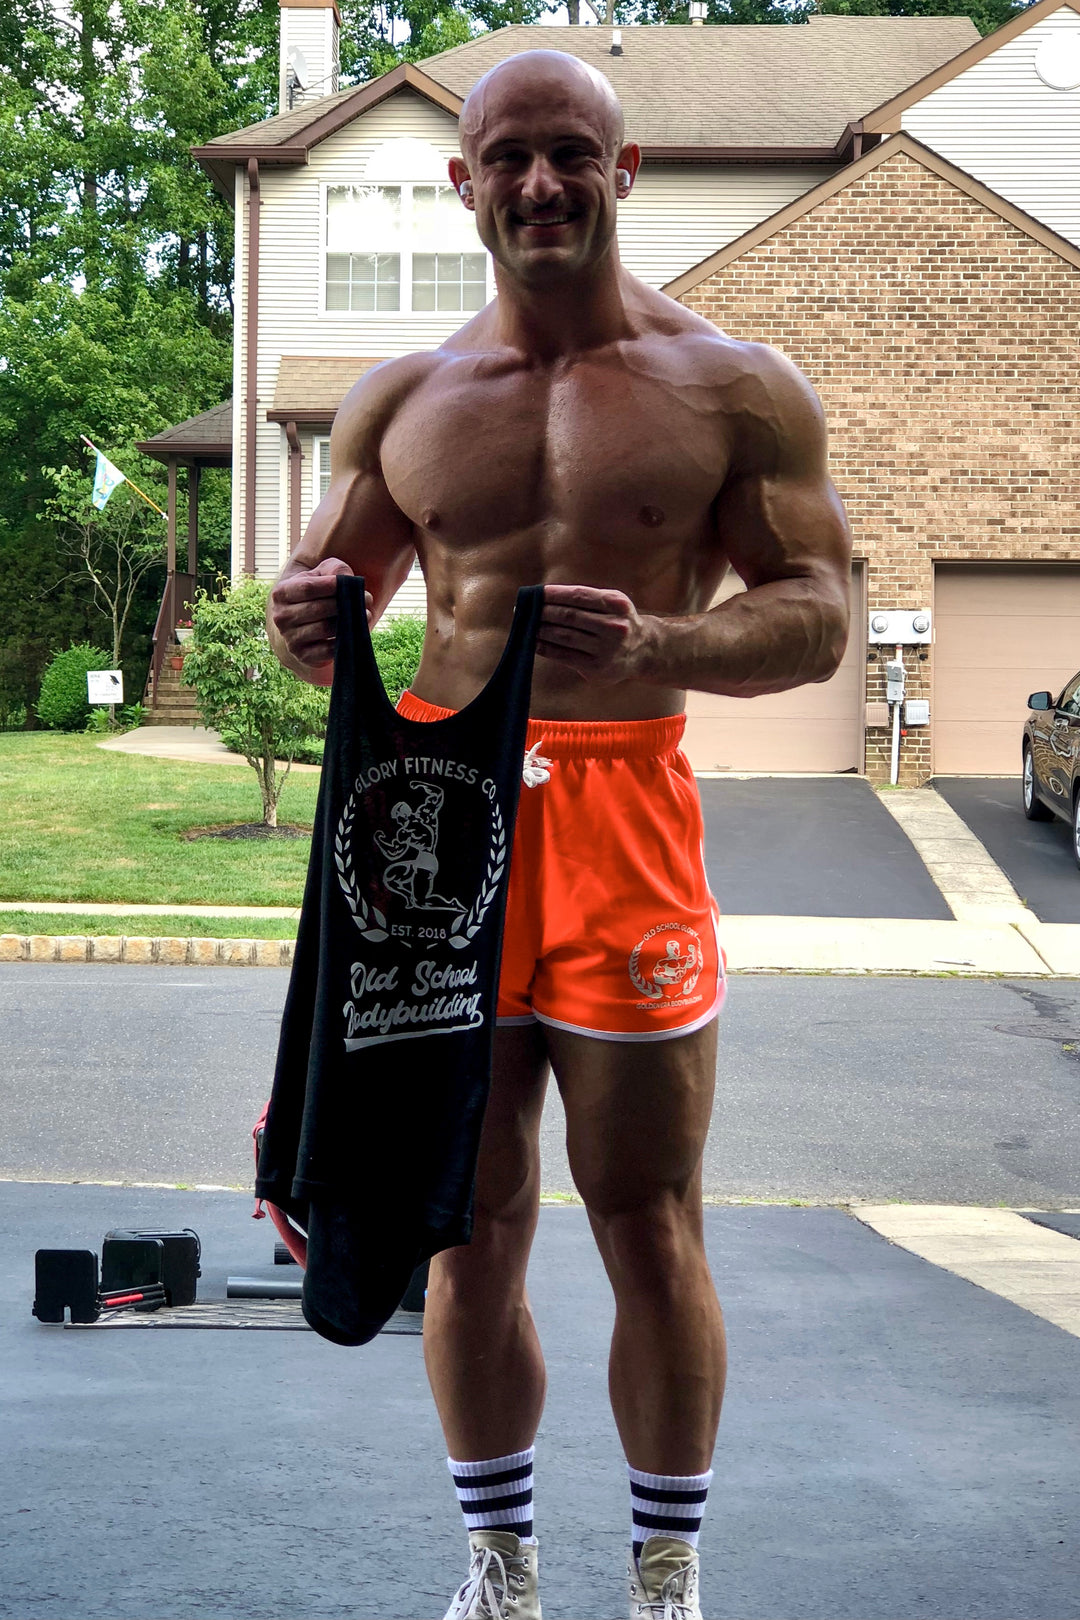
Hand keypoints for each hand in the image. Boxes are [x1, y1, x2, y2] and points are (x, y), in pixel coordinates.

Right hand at [268, 558, 370, 675]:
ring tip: (366, 614)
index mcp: (281, 593)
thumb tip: (346, 578)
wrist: (304, 624)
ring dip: (349, 621)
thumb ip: (333, 568)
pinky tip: (356, 631)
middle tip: (367, 598)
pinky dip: (345, 640)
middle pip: (317, 608)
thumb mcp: (320, 575)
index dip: (330, 585)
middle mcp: (281, 617)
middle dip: (346, 602)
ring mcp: (290, 638)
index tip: (352, 583)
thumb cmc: (315, 593)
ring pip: (324, 628)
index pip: (307, 588)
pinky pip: (328, 649)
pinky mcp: (303, 655)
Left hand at [536, 584, 655, 683]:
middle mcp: (614, 626)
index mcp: (617, 604)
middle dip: (543, 611)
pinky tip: (534, 642)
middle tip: (525, 609)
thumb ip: (585, 599)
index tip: (535, 593)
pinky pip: (564, 656)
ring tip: (527, 624)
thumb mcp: (612, 602)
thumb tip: (544, 598)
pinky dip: (546, 648)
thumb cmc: (618, 620)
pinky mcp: (597, 668)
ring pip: (564, 636)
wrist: (645, 651)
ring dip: (541, 629)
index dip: (554, 594)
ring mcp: (606, 649)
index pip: (579, 596)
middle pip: (570, 616)